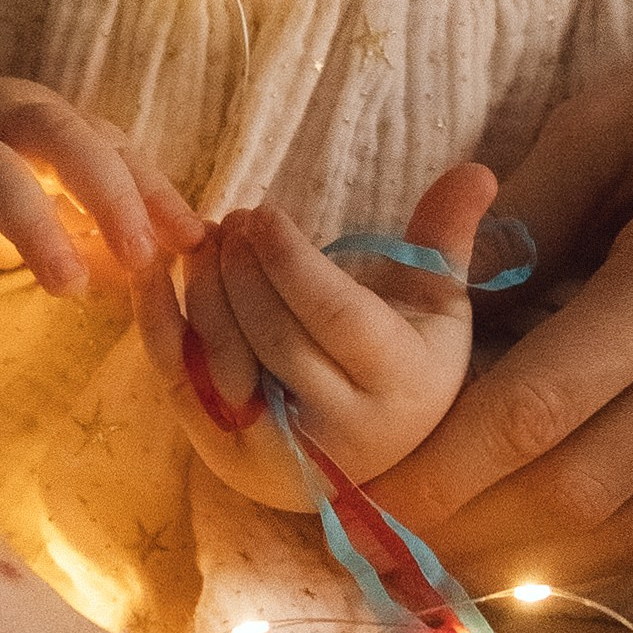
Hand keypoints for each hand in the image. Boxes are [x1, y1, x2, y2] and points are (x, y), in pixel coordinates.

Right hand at [0, 75, 202, 355]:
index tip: (192, 244)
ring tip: (67, 286)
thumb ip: (107, 202)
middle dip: (104, 188)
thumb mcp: (37, 169)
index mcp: (36, 116)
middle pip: (56, 134)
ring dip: (32, 224)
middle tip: (142, 257)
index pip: (106, 143)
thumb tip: (196, 246)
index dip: (150, 191)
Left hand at [133, 166, 497, 505]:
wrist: (369, 464)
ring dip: (205, 288)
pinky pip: (181, 380)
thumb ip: (445, 238)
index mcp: (400, 384)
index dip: (292, 262)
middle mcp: (342, 430)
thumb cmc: (404, 366)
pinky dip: (159, 321)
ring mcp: (279, 452)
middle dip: (243, 269)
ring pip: (225, 357)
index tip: (262, 212)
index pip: (335, 317)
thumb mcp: (436, 307)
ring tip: (207, 241)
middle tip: (233, 220)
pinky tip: (156, 272)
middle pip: (273, 335)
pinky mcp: (226, 457)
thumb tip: (477, 169)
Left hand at [367, 0, 632, 632]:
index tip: (368, 501)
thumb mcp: (610, 119)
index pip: (534, 408)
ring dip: (567, 566)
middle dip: (479, 528)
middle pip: (591, 484)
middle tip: (395, 551)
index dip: (444, 466)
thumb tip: (432, 310)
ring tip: (476, 583)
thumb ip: (522, 225)